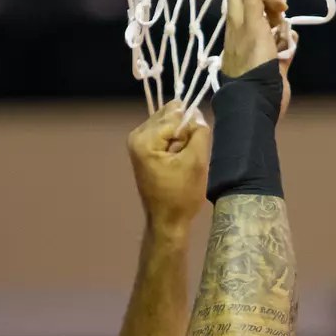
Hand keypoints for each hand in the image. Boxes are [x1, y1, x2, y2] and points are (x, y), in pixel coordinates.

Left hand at [129, 102, 212, 231]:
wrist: (167, 220)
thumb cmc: (181, 195)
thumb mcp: (196, 162)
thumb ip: (199, 133)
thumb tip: (196, 114)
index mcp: (144, 139)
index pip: (175, 115)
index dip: (190, 129)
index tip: (193, 150)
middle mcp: (136, 135)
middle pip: (169, 115)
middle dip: (183, 131)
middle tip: (186, 155)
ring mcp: (137, 141)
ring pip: (168, 123)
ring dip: (180, 137)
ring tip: (181, 159)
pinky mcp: (143, 148)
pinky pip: (164, 133)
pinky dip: (174, 142)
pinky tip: (177, 159)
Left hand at [221, 0, 294, 115]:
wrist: (258, 98)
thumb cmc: (253, 59)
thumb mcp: (251, 24)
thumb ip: (254, 1)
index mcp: (236, 23)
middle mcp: (245, 33)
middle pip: (257, 7)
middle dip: (273, 4)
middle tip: (283, 8)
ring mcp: (259, 48)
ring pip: (271, 26)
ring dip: (282, 24)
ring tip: (285, 30)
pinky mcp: (272, 63)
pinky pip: (282, 46)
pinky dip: (289, 41)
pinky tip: (293, 42)